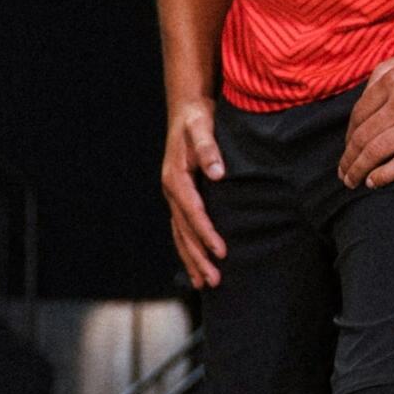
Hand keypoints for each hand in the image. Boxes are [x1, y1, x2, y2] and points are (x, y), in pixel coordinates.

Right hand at [161, 98, 227, 288]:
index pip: (192, 213)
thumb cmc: (197, 119)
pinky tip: (197, 265)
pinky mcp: (179, 197)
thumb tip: (219, 173)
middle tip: (215, 280)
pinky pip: (181, 229)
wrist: (186, 110)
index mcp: (176, 178)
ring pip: (181, 235)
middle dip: (199, 257)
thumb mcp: (203, 127)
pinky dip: (189, 248)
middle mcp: (171, 190)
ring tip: (206, 283)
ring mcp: (173, 196)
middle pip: (184, 231)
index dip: (206, 233)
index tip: (222, 252)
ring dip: (192, 259)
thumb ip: (209, 149)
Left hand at [339, 46, 393, 188]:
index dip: (349, 136)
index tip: (347, 149)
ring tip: (353, 181)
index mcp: (393, 80)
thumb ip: (392, 67)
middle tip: (344, 173)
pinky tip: (375, 182)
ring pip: (377, 150)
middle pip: (363, 135)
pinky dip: (384, 174)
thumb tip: (370, 86)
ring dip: (360, 169)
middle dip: (349, 158)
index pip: (359, 114)